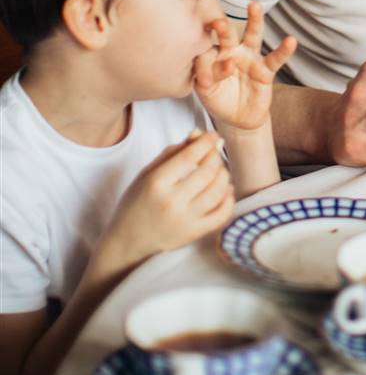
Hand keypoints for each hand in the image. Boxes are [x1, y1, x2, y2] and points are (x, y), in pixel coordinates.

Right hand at [102, 131, 234, 265]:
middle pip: (207, 172)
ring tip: (219, 170)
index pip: (189, 157)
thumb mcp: (147, 173)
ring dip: (224, 175)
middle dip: (215, 156)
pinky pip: (222, 214)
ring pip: (218, 191)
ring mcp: (185, 220)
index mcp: (156, 183)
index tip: (213, 136)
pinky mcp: (194, 234)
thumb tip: (198, 135)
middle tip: (214, 152)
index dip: (206, 142)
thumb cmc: (137, 202)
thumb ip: (172, 153)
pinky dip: (229, 199)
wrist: (128, 240)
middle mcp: (172, 202)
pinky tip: (225, 190)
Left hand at [194, 2, 296, 130]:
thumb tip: (213, 69)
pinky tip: (290, 41)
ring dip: (254, 20)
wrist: (239, 117)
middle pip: (229, 34)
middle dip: (224, 28)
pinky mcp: (266, 70)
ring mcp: (250, 58)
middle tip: (219, 23)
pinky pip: (276, 58)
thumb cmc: (220, 99)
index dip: (205, 66)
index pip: (207, 53)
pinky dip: (284, 50)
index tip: (205, 82)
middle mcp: (232, 51)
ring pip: (253, 36)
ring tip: (254, 6)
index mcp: (214, 55)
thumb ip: (205, 77)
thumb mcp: (206, 91)